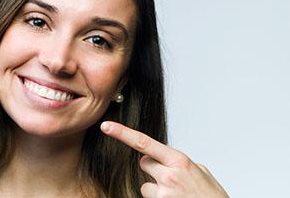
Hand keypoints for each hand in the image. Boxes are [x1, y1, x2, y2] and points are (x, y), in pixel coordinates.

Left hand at [100, 121, 228, 197]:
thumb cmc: (212, 197)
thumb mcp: (200, 172)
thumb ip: (179, 162)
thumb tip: (164, 159)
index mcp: (179, 161)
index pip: (143, 143)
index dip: (122, 133)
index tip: (106, 126)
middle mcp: (168, 176)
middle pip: (143, 163)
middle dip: (153, 168)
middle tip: (171, 178)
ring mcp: (163, 193)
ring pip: (145, 184)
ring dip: (156, 188)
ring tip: (176, 194)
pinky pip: (149, 197)